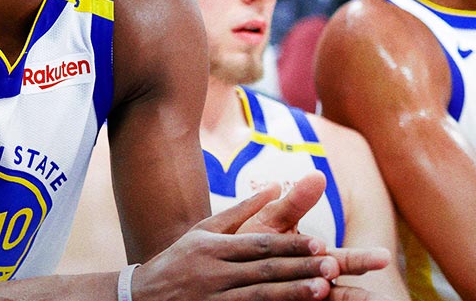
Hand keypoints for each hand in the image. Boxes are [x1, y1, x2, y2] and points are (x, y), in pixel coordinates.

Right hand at [131, 180, 389, 300]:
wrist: (141, 297)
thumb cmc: (178, 259)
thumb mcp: (204, 230)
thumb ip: (242, 210)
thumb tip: (274, 186)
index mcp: (213, 246)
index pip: (259, 245)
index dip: (290, 244)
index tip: (321, 243)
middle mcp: (214, 272)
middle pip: (264, 270)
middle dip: (300, 268)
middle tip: (333, 265)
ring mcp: (213, 299)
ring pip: (259, 296)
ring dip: (292, 293)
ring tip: (323, 290)